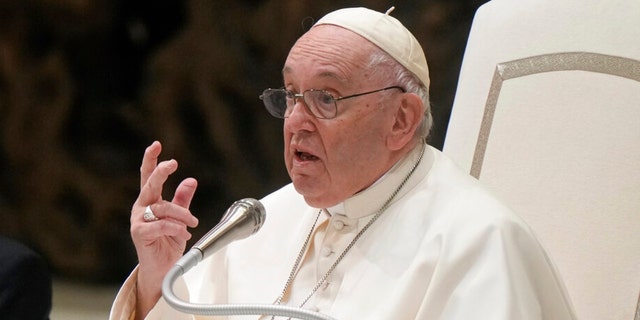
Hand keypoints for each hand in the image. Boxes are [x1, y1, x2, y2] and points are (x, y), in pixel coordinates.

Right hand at [130, 141, 198, 318]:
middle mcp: (142, 207)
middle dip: (160, 172)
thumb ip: (183, 200)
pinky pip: (160, 225)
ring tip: (192, 224)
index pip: (148, 176)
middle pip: (150, 184)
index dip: (151, 160)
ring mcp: (138, 220)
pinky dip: (175, 227)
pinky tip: (184, 234)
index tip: (156, 144)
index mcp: (151, 201)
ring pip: (162, 207)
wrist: (163, 268)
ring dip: (182, 214)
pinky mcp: (140, 234)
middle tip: (172, 163)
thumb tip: (190, 180)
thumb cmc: (168, 242)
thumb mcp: (180, 218)